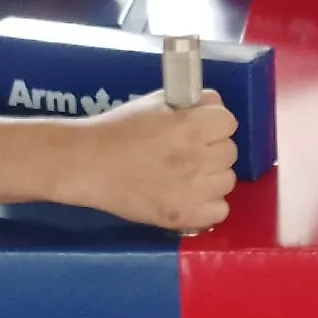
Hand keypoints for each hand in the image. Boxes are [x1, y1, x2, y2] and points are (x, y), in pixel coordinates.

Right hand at [69, 90, 238, 232]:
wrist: (88, 164)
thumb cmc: (119, 129)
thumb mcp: (155, 103)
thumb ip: (191, 101)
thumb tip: (214, 105)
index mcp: (189, 127)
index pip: (229, 122)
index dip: (214, 123)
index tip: (199, 128)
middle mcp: (196, 158)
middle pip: (230, 152)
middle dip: (212, 149)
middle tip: (188, 151)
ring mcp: (191, 191)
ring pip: (227, 181)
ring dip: (212, 177)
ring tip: (187, 175)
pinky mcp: (183, 216)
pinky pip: (220, 211)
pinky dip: (209, 205)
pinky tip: (189, 197)